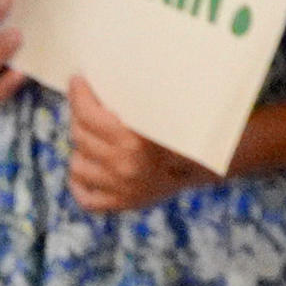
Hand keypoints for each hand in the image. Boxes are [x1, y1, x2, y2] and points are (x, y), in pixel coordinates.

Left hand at [64, 78, 212, 213]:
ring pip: (77, 166)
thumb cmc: (189, 129)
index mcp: (133, 141)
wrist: (208, 163)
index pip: (90, 116)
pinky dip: (80, 185)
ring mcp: (119, 189)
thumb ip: (136, 102)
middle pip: (80, 137)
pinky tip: (86, 169)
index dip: (79, 96)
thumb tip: (105, 83)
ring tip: (89, 138)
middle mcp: (123, 165)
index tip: (76, 81)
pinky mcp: (121, 204)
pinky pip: (86, 198)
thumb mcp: (163, 110)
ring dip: (80, 150)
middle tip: (83, 105)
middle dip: (78, 117)